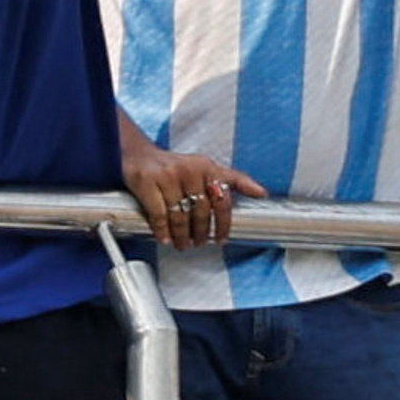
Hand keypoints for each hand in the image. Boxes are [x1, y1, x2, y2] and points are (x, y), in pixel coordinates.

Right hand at [123, 127, 260, 251]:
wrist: (138, 155)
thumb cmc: (174, 166)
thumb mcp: (206, 168)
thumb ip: (233, 180)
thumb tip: (262, 193)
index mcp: (207, 166)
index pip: (223, 200)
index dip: (224, 223)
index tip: (222, 239)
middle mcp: (190, 170)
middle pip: (201, 212)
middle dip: (200, 233)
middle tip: (199, 243)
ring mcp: (168, 176)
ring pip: (181, 216)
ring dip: (182, 236)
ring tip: (183, 244)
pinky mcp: (148, 182)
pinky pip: (159, 215)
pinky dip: (163, 231)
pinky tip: (165, 238)